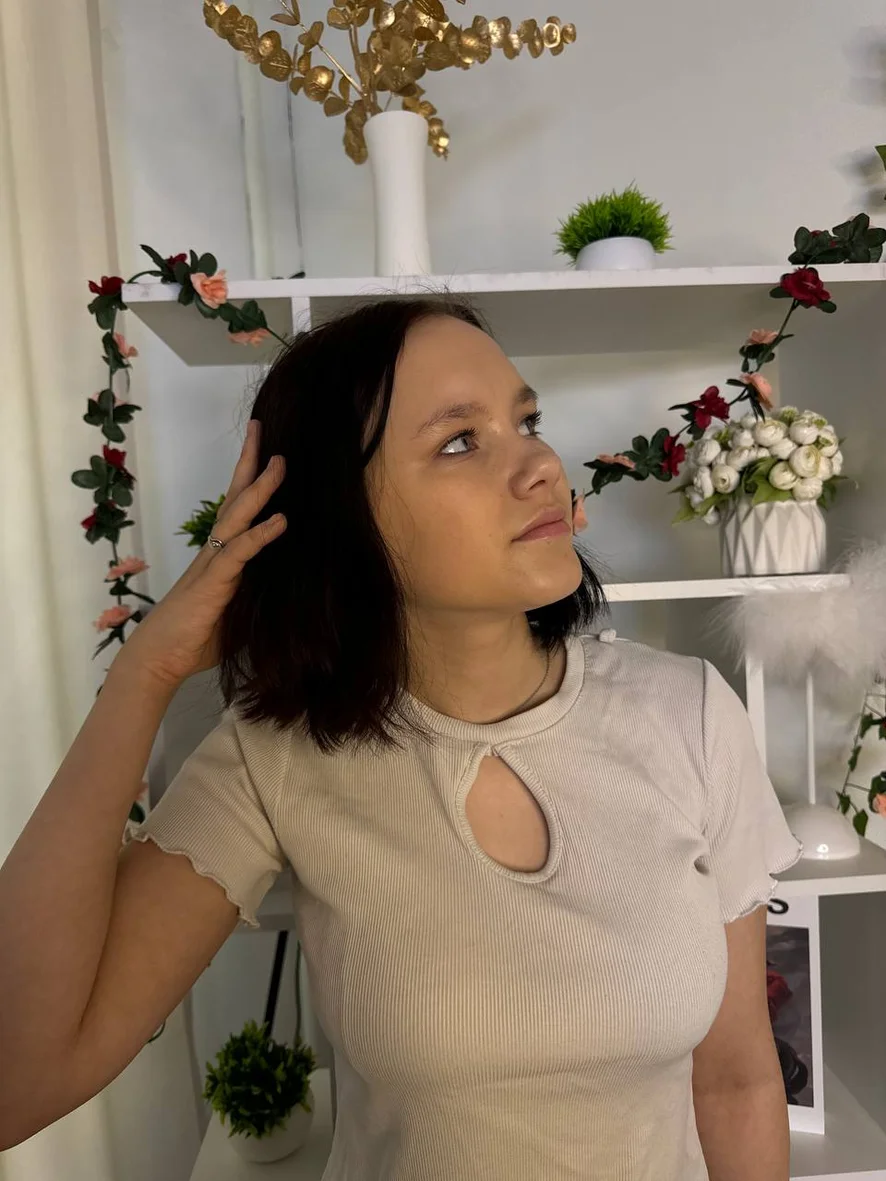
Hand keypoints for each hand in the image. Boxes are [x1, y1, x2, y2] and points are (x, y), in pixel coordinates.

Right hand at [115, 419, 285, 688]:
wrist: (158, 662)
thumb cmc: (193, 642)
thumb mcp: (237, 620)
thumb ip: (257, 602)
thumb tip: (288, 601)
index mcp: (219, 559)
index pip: (237, 512)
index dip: (251, 483)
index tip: (265, 453)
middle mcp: (214, 553)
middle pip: (234, 499)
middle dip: (249, 463)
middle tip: (260, 428)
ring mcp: (213, 565)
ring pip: (237, 516)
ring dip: (259, 488)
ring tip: (279, 460)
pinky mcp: (214, 583)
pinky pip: (240, 552)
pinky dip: (262, 534)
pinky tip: (282, 519)